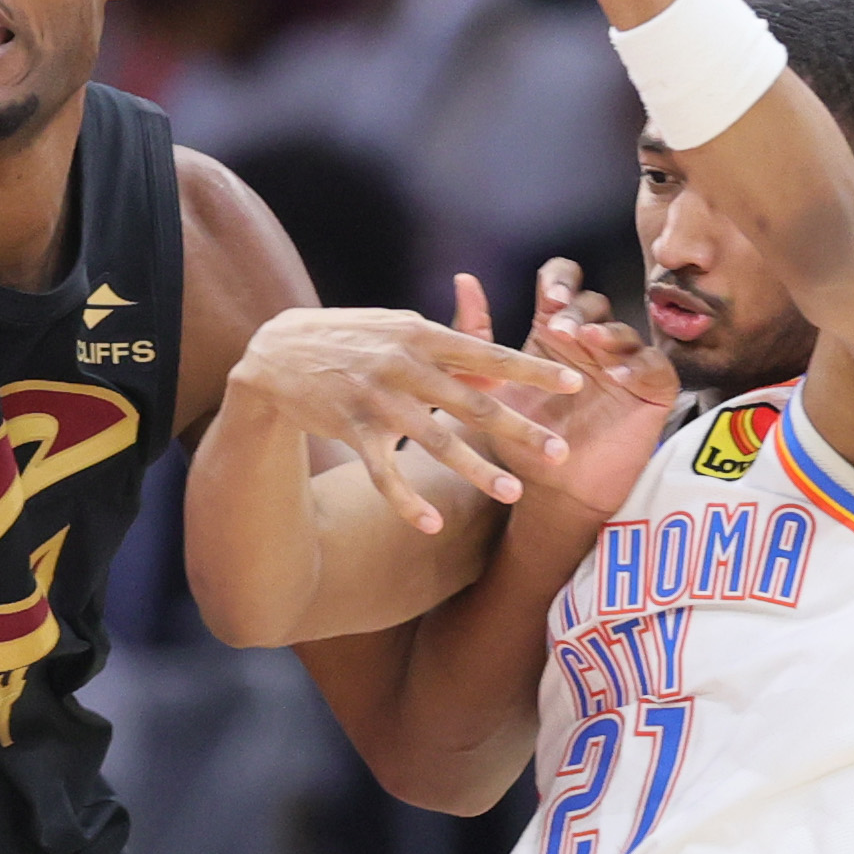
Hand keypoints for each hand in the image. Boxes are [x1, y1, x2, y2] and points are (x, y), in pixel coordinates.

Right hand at [228, 290, 581, 533]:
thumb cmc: (350, 338)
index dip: (533, 369)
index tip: (577, 384)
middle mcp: (403, 365)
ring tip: (513, 493)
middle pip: (472, 401)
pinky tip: (431, 525)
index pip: (488, 352)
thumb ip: (449, 345)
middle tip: (561, 454)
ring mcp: (376, 398)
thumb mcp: (398, 328)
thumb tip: (499, 362)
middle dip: (519, 428)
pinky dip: (406, 501)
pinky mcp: (351, 428)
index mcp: (421, 335)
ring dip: (476, 468)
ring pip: (434, 440)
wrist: (277, 351)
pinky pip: (383, 473)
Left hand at [493, 258, 677, 519]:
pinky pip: (655, 368)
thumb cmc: (517, 436)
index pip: (563, 282)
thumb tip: (464, 279)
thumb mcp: (488, 383)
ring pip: (624, 330)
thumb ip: (476, 333)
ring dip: (607, 332)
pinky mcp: (650, 391)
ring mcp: (622, 363)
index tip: (548, 299)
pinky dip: (639, 366)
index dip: (560, 281)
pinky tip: (619, 375)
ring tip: (589, 341)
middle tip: (561, 330)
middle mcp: (589, 342)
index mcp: (553, 331)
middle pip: (593, 303)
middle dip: (577, 310)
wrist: (547, 490)